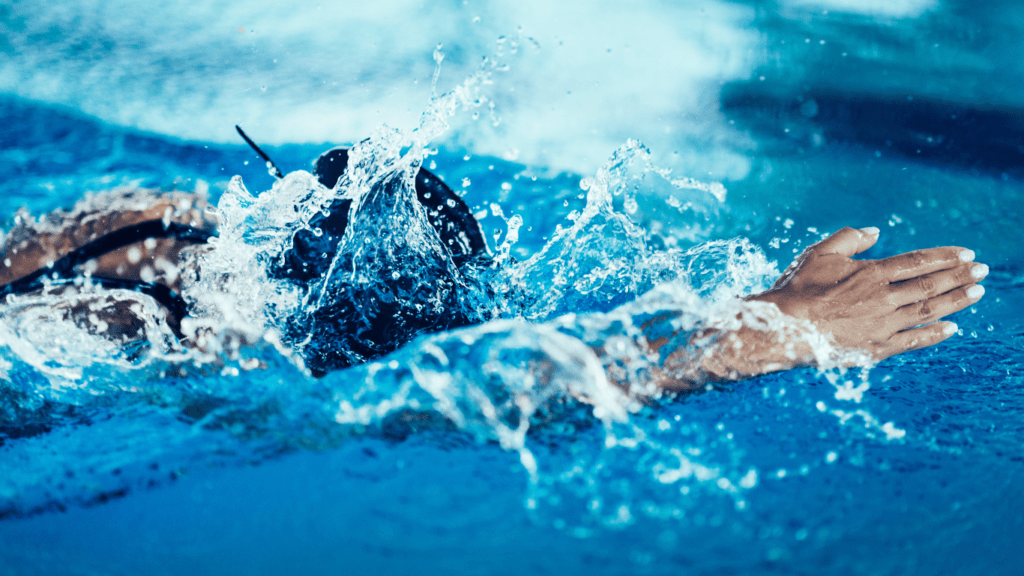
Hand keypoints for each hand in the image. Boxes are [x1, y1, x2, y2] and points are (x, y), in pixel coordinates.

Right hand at [749, 226, 987, 360]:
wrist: (783, 327)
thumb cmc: (797, 289)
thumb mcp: (819, 254)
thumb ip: (849, 239)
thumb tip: (875, 231)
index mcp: (871, 273)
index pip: (917, 261)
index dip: (945, 256)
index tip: (967, 254)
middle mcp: (883, 298)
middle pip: (930, 285)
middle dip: (959, 276)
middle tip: (982, 271)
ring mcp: (882, 325)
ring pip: (928, 311)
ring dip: (955, 301)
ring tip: (976, 293)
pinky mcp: (876, 348)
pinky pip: (913, 341)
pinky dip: (934, 334)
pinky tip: (952, 328)